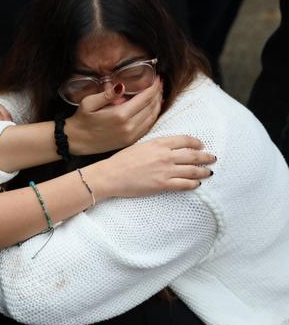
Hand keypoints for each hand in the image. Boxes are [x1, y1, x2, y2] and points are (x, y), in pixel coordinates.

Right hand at [66, 77, 162, 154]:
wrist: (76, 140)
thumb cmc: (81, 120)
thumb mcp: (89, 103)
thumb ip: (106, 94)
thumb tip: (120, 86)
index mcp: (120, 115)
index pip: (145, 98)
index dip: (153, 87)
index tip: (157, 79)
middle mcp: (129, 126)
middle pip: (152, 107)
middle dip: (158, 94)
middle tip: (160, 85)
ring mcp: (131, 135)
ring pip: (153, 118)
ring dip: (158, 105)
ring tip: (159, 95)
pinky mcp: (130, 141)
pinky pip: (147, 127)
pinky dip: (153, 117)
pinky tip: (153, 110)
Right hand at [85, 135, 215, 200]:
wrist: (111, 175)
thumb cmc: (120, 161)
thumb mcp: (139, 145)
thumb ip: (155, 145)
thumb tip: (166, 148)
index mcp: (158, 143)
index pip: (184, 140)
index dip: (195, 142)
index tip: (200, 145)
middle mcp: (165, 155)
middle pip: (193, 155)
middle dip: (206, 157)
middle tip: (212, 158)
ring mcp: (165, 170)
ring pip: (192, 170)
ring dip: (203, 171)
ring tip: (209, 172)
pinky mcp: (163, 184)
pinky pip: (184, 184)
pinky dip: (193, 184)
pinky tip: (197, 184)